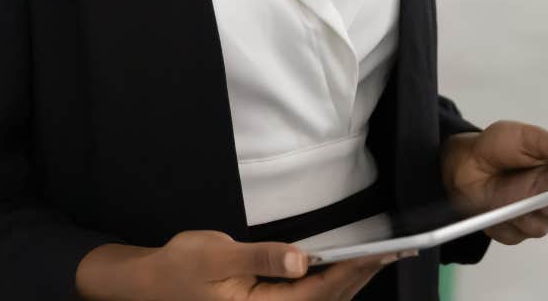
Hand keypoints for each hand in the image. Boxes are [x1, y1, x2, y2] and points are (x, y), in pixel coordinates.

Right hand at [76, 231, 395, 300]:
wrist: (151, 285)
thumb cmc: (181, 268)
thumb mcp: (218, 254)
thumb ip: (262, 257)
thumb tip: (299, 259)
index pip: (320, 291)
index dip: (354, 270)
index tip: (383, 252)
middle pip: (328, 299)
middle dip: (362, 275)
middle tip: (396, 251)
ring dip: (351, 281)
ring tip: (379, 259)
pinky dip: (331, 287)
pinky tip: (344, 272)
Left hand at [440, 121, 547, 244]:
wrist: (463, 164)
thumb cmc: (496, 147)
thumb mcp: (526, 137)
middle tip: (535, 186)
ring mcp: (531, 216)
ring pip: (540, 227)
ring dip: (522, 212)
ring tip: (504, 195)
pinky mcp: (513, 232)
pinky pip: (516, 235)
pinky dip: (503, 222)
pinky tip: (494, 208)